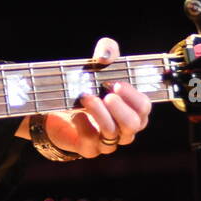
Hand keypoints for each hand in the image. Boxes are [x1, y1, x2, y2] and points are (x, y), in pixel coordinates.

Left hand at [42, 37, 152, 157]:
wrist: (57, 109)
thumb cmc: (85, 87)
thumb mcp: (97, 64)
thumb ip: (107, 51)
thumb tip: (105, 57)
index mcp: (132, 110)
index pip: (144, 108)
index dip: (133, 97)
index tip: (117, 84)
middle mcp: (124, 128)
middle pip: (134, 124)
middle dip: (121, 109)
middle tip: (107, 95)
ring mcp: (107, 141)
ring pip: (112, 134)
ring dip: (100, 114)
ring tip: (86, 97)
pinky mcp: (88, 148)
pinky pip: (90, 142)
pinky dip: (83, 126)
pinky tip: (75, 114)